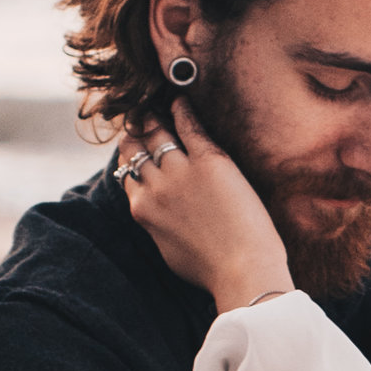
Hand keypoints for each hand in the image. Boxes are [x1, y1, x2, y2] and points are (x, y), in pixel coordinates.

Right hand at [118, 96, 290, 308]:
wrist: (242, 271)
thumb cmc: (211, 269)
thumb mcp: (168, 249)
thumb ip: (156, 225)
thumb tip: (154, 214)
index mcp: (142, 209)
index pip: (128, 172)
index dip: (132, 156)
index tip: (135, 145)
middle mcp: (155, 186)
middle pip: (137, 147)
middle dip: (137, 131)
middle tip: (141, 118)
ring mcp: (180, 171)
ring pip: (158, 133)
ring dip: (155, 118)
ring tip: (158, 107)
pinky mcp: (209, 161)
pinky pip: (189, 126)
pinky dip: (182, 110)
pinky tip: (181, 99)